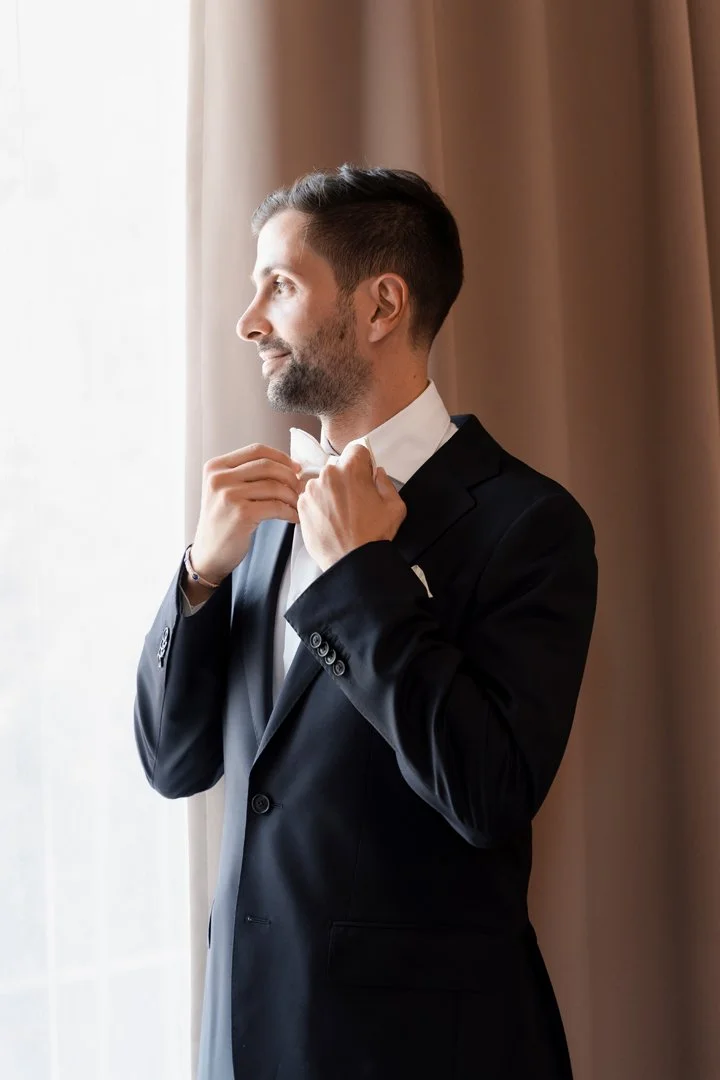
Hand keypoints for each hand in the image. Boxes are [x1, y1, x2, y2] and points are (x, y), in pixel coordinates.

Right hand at [190, 444, 301, 582]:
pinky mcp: (241, 514)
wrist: (208, 553)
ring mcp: (229, 496)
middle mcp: (219, 478)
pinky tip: (294, 517)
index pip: (256, 450)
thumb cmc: (222, 522)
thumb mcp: (225, 490)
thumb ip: (246, 474)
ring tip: (297, 504)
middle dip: (290, 476)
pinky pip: (276, 506)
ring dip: (292, 496)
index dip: (281, 457)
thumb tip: (288, 466)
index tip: (295, 468)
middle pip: (267, 465)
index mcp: (215, 467)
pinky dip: (290, 511)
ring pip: (274, 486)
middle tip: (300, 488)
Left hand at [297, 444, 406, 570]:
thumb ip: (386, 483)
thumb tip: (377, 474)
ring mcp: (312, 490)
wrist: (351, 561)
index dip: (363, 463)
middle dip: (346, 479)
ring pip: (323, 482)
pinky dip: (319, 505)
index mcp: (352, 470)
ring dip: (331, 492)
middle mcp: (328, 475)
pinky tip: (330, 520)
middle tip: (355, 501)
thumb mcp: (395, 507)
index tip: (364, 475)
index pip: (356, 449)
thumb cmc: (373, 536)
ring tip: (341, 514)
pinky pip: (311, 497)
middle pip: (338, 467)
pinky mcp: (302, 505)